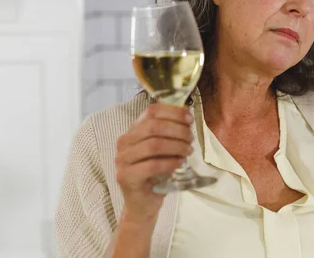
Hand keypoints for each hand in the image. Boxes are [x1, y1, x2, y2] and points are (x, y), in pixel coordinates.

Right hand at [115, 103, 193, 223]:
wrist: (143, 203)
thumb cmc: (155, 174)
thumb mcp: (163, 150)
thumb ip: (169, 134)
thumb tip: (187, 117)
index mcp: (133, 130)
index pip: (151, 111)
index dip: (173, 112)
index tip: (189, 118)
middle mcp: (124, 142)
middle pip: (154, 126)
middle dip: (178, 130)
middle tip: (191, 138)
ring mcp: (122, 159)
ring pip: (153, 145)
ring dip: (176, 146)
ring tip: (188, 151)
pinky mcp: (126, 176)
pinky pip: (152, 165)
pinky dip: (169, 162)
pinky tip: (179, 163)